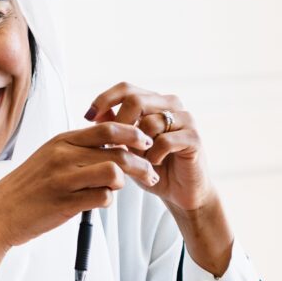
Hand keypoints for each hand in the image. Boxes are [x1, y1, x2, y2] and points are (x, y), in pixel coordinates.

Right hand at [0, 122, 159, 249]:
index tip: (145, 143)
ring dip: (125, 182)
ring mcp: (64, 179)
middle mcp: (64, 155)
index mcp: (62, 141)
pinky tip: (99, 202)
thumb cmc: (28, 188)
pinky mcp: (65, 203)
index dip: (133, 133)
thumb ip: (77, 151)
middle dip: (142, 162)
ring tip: (123, 189)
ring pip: (114, 173)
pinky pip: (102, 198)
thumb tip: (114, 148)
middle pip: (118, 151)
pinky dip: (107, 200)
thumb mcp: (49, 158)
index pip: (108, 128)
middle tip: (151, 172)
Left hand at [85, 82, 215, 211]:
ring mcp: (185, 119)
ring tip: (141, 159)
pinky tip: (155, 164)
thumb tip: (94, 113)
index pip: (126, 88)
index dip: (104, 99)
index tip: (88, 118)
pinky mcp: (194, 138)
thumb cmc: (152, 167)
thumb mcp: (126, 146)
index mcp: (154, 101)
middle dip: (119, 125)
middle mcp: (171, 104)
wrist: (180, 192)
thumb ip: (114, 128)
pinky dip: (154, 156)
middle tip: (114, 146)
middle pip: (136, 100)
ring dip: (138, 146)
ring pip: (149, 122)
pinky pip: (164, 141)